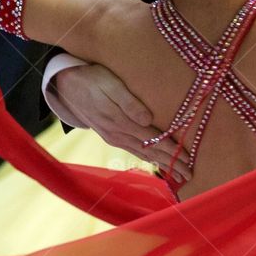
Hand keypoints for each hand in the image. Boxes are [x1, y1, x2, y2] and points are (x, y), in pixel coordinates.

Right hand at [53, 63, 192, 173]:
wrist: (66, 85)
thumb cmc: (93, 79)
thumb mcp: (110, 84)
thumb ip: (129, 102)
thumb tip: (147, 120)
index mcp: (121, 122)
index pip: (154, 140)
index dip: (172, 151)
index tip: (189, 161)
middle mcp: (117, 134)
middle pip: (151, 152)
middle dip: (171, 164)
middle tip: (190, 175)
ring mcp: (113, 137)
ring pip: (142, 154)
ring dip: (161, 164)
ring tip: (178, 174)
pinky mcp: (110, 136)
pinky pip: (133, 150)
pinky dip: (148, 158)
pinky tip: (156, 162)